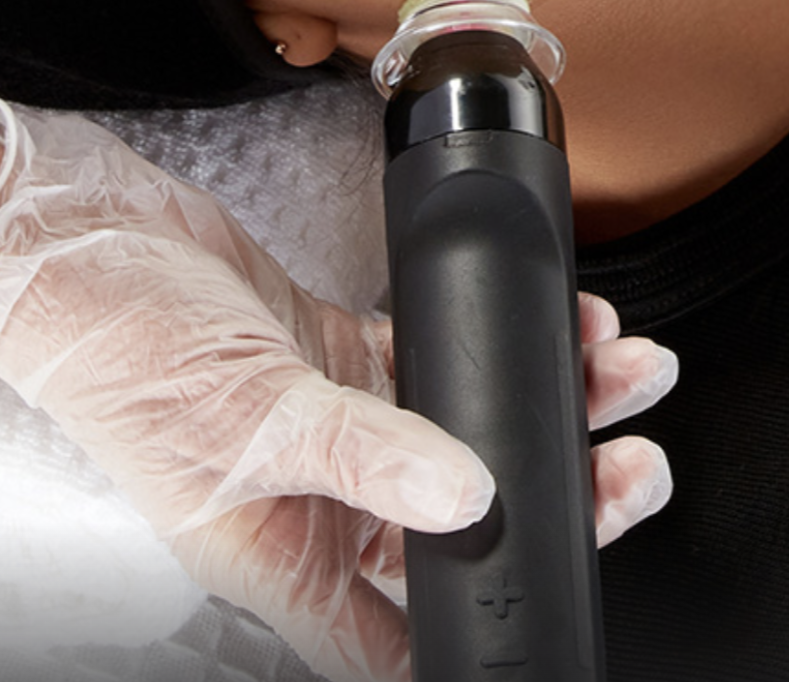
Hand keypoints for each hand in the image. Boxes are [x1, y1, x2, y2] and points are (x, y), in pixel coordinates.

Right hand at [0, 102, 674, 680]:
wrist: (77, 235)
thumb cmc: (118, 350)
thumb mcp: (250, 419)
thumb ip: (367, 454)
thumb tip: (469, 492)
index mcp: (285, 554)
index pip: (403, 632)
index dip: (484, 629)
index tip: (566, 600)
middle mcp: (315, 496)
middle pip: (459, 522)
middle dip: (554, 496)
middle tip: (630, 469)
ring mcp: (328, 417)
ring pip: (459, 430)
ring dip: (539, 406)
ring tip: (616, 373)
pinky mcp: (330, 346)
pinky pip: (428, 355)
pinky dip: (488, 342)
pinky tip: (544, 325)